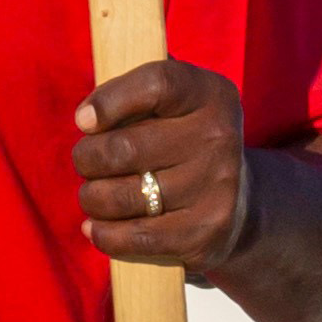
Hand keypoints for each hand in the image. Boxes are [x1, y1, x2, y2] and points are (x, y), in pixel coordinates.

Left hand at [74, 59, 253, 274]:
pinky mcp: (205, 233)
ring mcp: (215, 187)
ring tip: (95, 196)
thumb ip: (132, 95)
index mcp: (211, 95)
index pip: (156, 84)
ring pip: (120, 197)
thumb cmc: (182, 143)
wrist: (238, 203)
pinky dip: (104, 234)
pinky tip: (96, 228)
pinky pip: (135, 237)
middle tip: (87, 163)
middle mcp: (219, 137)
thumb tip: (87, 119)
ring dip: (92, 198)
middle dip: (87, 158)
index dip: (110, 101)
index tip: (84, 121)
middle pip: (124, 148)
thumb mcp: (172, 105)